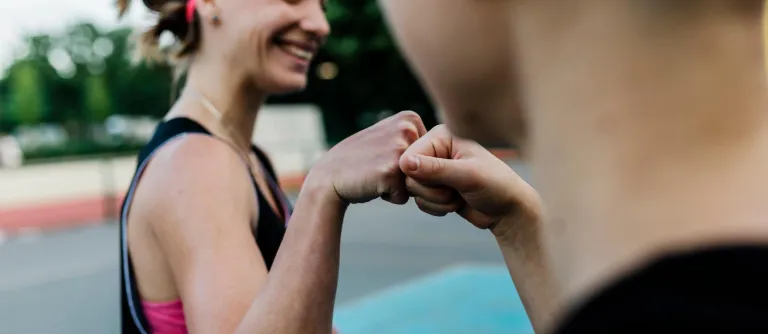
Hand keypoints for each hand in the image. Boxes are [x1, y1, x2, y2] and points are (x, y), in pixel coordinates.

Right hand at [306, 111, 426, 205]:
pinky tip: (373, 184)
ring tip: (377, 174)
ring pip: (417, 182)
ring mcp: (400, 149)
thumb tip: (444, 144)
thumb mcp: (389, 137)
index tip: (386, 155)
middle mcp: (407, 129)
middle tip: (379, 165)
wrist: (329, 176)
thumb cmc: (362, 161)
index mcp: (410, 118)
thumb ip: (413, 137)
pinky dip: (390, 196)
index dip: (409, 163)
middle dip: (406, 175)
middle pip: (427, 167)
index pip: (430, 154)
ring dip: (399, 186)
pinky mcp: (392, 172)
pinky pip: (404, 196)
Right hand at [399, 125, 540, 237]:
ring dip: (436, 201)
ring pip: (414, 191)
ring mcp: (435, 169)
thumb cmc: (495, 186)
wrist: (508, 210)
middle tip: (454, 191)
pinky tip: (455, 203)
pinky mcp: (436, 187)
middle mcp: (436, 150)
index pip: (409, 157)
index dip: (420, 176)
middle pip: (409, 176)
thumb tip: (403, 163)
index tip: (444, 183)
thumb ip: (435, 169)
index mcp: (442, 136)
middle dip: (432, 191)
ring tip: (457, 197)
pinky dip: (436, 207)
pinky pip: (420, 201)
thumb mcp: (467, 176)